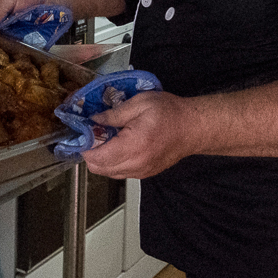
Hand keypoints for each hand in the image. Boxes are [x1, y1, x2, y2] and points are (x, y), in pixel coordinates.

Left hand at [82, 91, 199, 178]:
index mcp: (134, 145)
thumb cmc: (170, 112)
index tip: (85, 131)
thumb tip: (93, 120)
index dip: (85, 145)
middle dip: (91, 152)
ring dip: (102, 158)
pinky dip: (114, 162)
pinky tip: (120, 145)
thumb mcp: (140, 103)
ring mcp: (140, 172)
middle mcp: (136, 164)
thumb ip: (114, 113)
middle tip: (96, 133)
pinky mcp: (144, 174)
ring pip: (107, 172)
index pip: (96, 157)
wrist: (192, 128)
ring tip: (109, 138)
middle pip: (98, 168)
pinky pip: (120, 172)